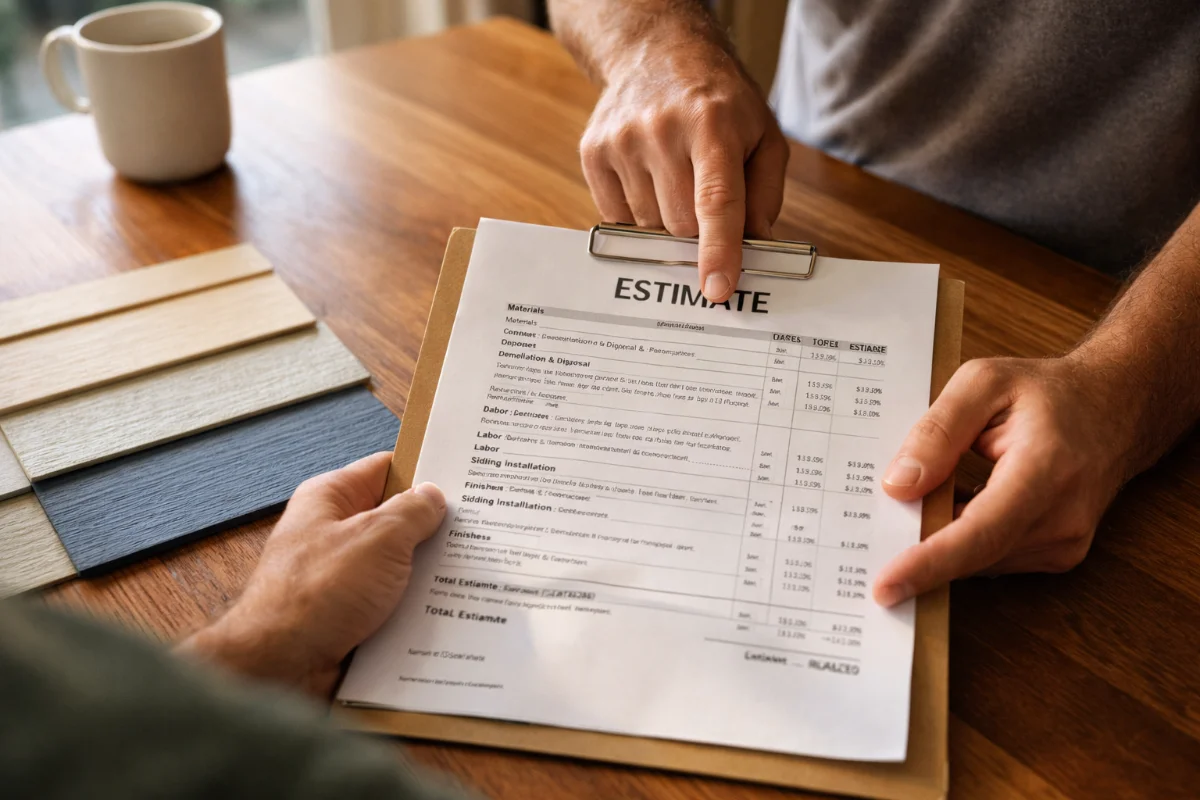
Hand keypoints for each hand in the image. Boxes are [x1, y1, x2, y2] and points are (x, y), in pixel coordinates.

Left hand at [179, 452, 445, 695]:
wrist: (280, 667)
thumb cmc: (317, 594)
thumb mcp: (378, 538)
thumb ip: (412, 512)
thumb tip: (432, 497)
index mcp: (330, 498)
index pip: (385, 468)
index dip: (424, 470)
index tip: (465, 477)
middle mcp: (331, 532)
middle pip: (394, 518)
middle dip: (431, 526)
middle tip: (478, 527)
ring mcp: (339, 574)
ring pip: (396, 564)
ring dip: (426, 571)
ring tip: (470, 569)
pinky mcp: (347, 612)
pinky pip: (389, 600)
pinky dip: (413, 605)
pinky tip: (445, 607)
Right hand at [580, 39, 788, 301]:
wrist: (656, 51)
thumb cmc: (719, 100)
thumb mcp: (763, 135)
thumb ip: (765, 195)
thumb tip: (753, 248)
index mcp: (713, 124)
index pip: (716, 201)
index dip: (718, 250)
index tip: (717, 289)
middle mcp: (662, 130)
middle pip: (681, 225)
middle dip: (699, 232)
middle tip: (706, 204)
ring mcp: (622, 141)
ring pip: (649, 227)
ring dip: (667, 221)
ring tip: (676, 178)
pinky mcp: (594, 152)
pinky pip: (618, 218)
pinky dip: (639, 214)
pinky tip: (650, 179)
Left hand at [872, 356, 1135, 605]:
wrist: (1116, 407)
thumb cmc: (1049, 392)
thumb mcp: (983, 383)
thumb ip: (937, 431)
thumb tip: (897, 485)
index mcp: (1046, 470)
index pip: (981, 532)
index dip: (930, 562)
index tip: (886, 585)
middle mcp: (1062, 517)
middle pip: (973, 554)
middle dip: (918, 551)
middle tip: (870, 538)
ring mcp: (1065, 543)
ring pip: (979, 559)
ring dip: (940, 540)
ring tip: (916, 503)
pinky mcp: (1058, 553)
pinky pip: (992, 556)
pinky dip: (962, 539)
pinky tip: (947, 508)